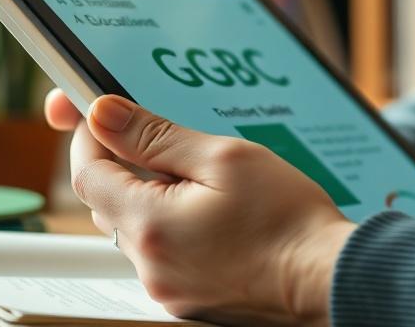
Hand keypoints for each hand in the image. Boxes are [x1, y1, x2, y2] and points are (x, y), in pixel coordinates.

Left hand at [44, 89, 355, 325]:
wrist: (327, 277)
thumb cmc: (289, 221)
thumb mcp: (225, 158)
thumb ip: (157, 135)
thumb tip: (106, 115)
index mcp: (150, 225)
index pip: (88, 173)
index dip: (92, 137)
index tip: (105, 116)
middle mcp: (149, 265)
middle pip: (110, 202)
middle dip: (127, 166)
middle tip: (168, 141)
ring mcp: (167, 287)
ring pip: (137, 228)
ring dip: (154, 197)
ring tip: (206, 180)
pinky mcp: (187, 299)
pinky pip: (163, 252)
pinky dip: (175, 226)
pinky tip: (216, 213)